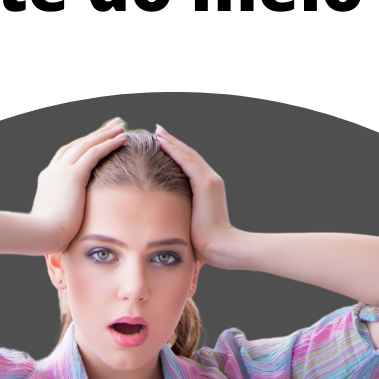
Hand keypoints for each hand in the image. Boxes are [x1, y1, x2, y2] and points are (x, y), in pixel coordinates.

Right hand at [30, 119, 127, 250]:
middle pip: (77, 145)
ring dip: (105, 134)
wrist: (40, 234)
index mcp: (48, 180)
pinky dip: (109, 144)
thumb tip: (72, 219)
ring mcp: (62, 171)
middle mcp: (54, 171)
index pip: (67, 155)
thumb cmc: (48, 235)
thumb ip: (64, 211)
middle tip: (112, 125)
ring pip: (87, 145)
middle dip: (96, 134)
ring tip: (121, 126)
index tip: (96, 140)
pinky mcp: (73, 176)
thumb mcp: (55, 218)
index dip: (83, 146)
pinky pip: (94, 153)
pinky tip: (122, 138)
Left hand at [153, 125, 235, 265]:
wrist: (220, 247)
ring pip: (188, 155)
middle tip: (158, 131)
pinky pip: (187, 162)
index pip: (191, 164)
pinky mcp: (205, 184)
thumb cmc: (204, 241)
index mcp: (209, 188)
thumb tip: (164, 212)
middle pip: (190, 155)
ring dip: (172, 142)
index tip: (163, 144)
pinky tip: (162, 143)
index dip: (177, 152)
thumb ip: (182, 210)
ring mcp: (209, 180)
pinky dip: (174, 151)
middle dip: (173, 142)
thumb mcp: (191, 221)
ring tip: (158, 133)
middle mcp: (211, 179)